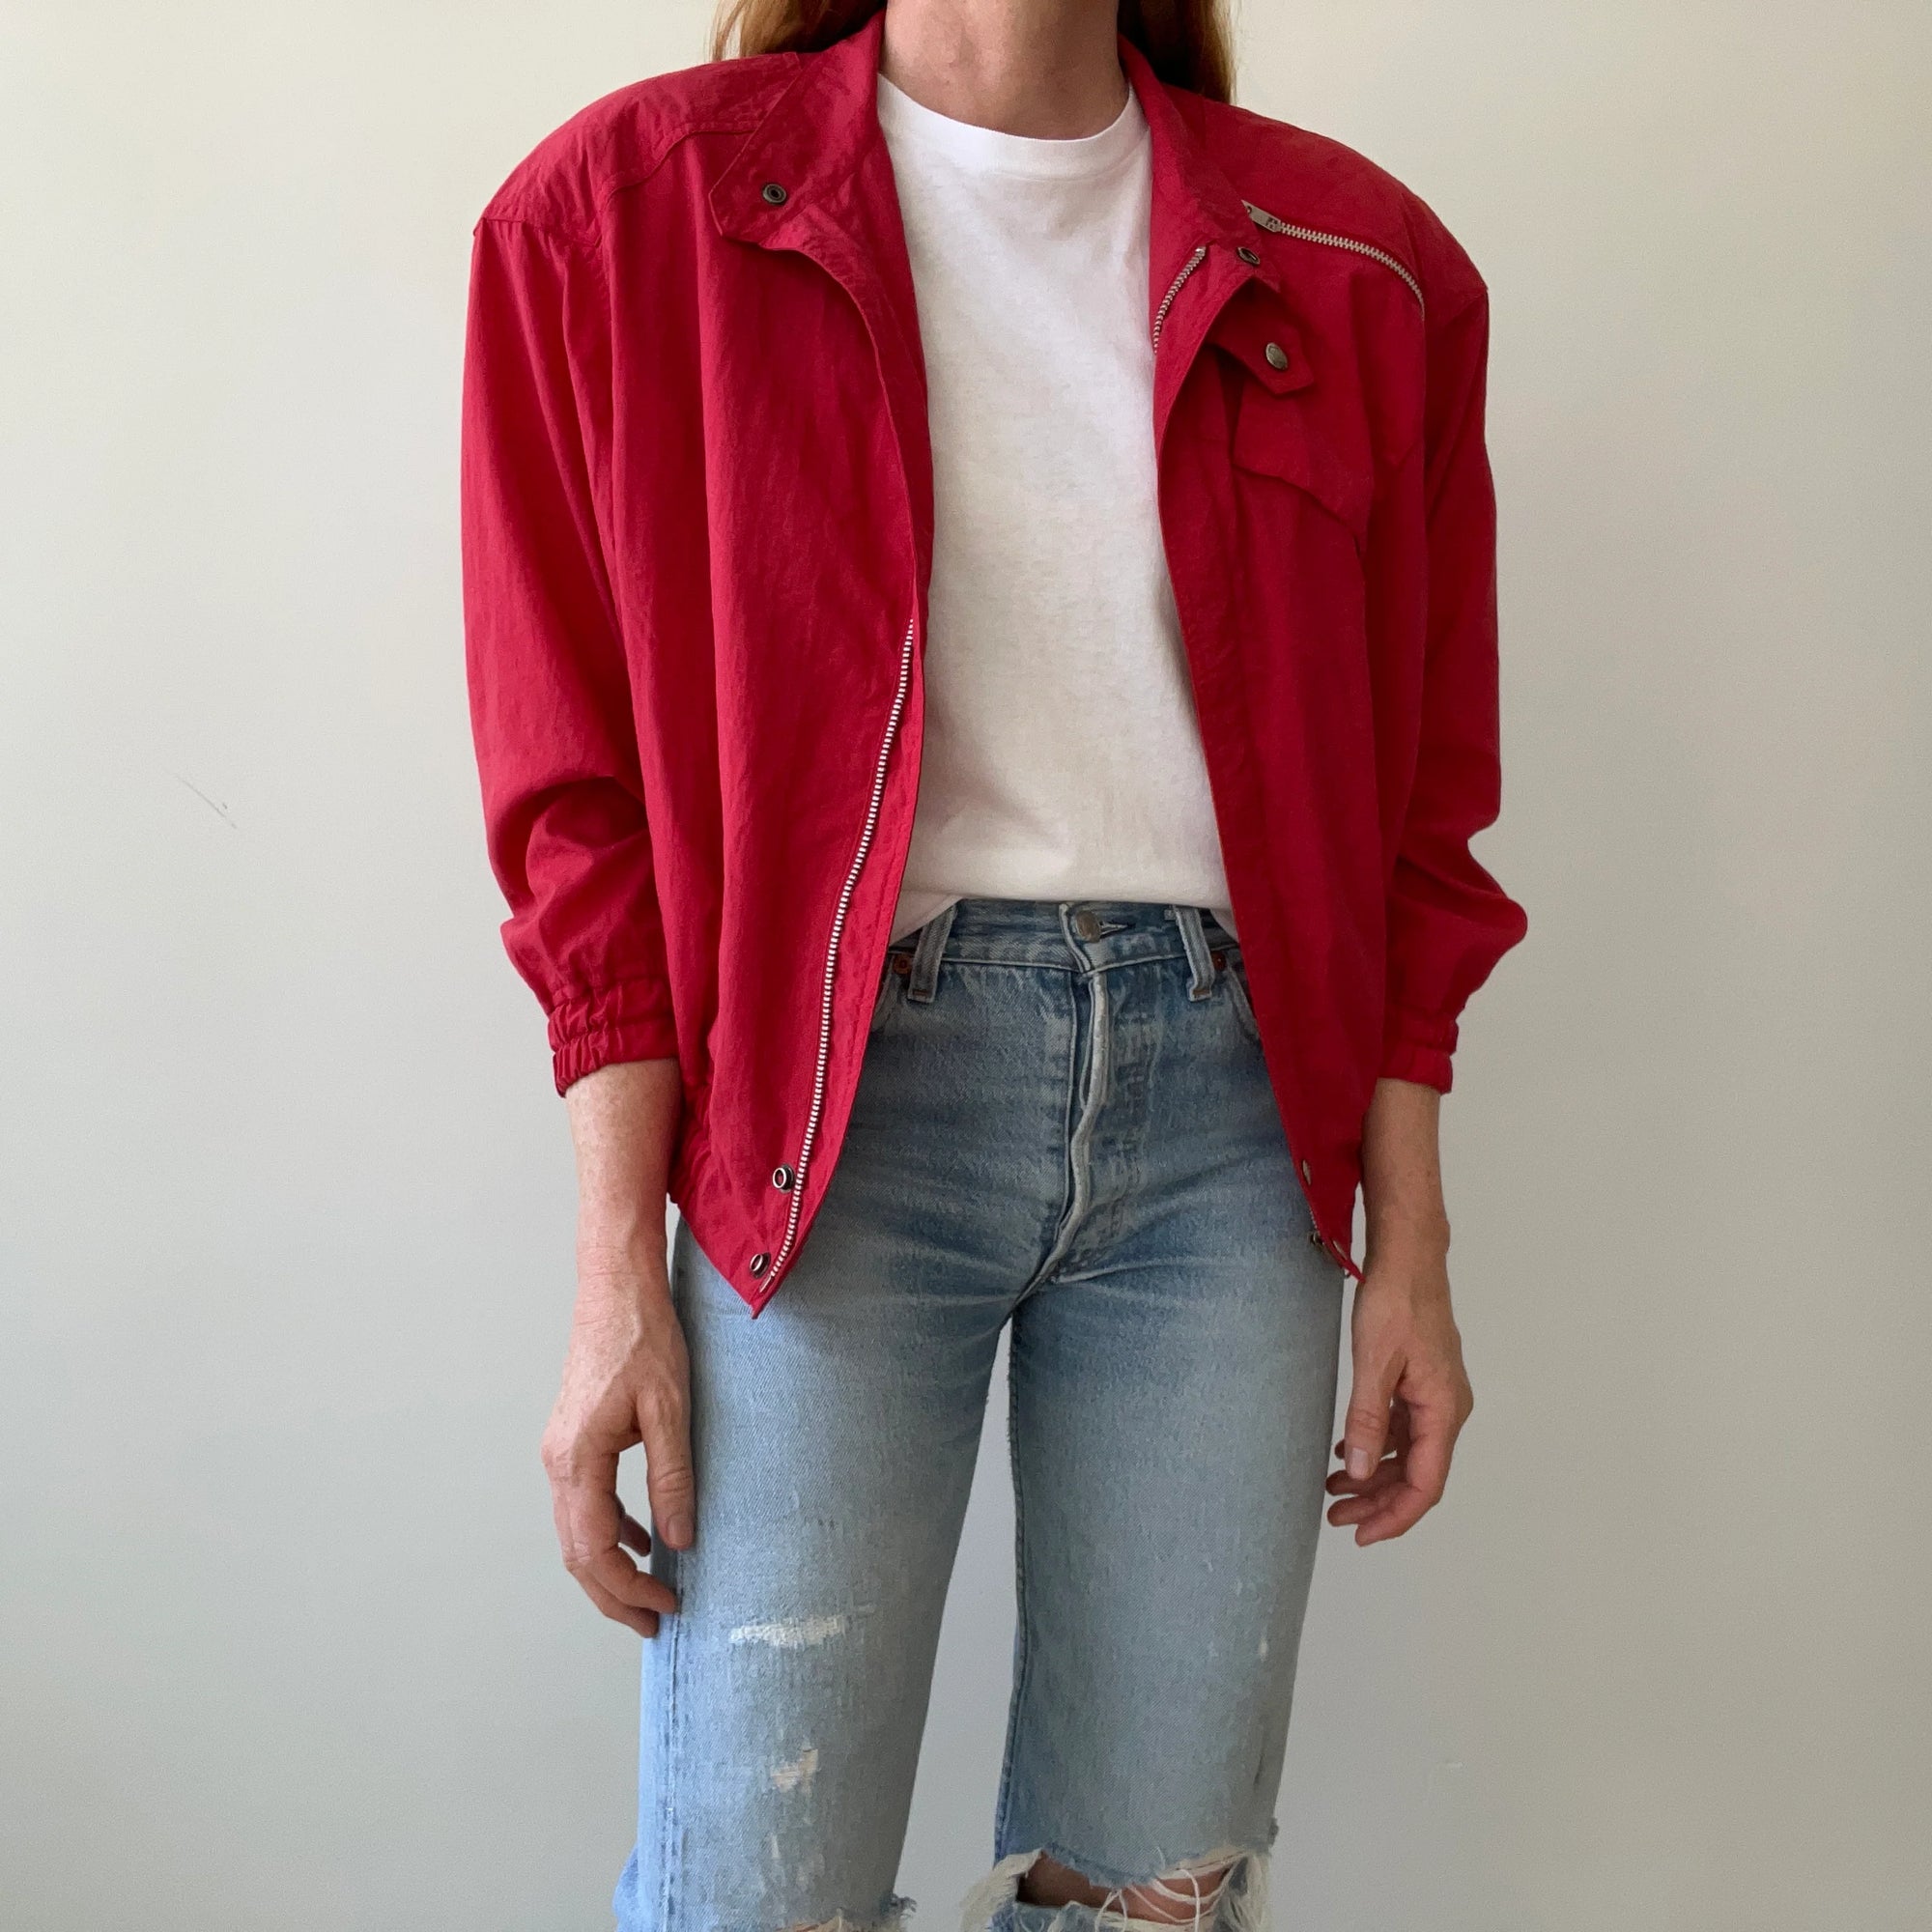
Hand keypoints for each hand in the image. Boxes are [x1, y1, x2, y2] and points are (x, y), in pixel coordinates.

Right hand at [539, 1244, 694, 1634]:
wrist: (616, 1288)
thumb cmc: (643, 1338)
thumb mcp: (670, 1410)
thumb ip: (672, 1479)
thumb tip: (681, 1542)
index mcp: (577, 1460)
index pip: (593, 1551)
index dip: (627, 1590)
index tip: (664, 1610)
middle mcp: (559, 1462)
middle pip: (577, 1552)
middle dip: (614, 1594)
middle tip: (655, 1624)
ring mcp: (561, 1451)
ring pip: (578, 1531)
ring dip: (611, 1566)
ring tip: (651, 1595)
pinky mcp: (574, 1440)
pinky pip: (586, 1503)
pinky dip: (612, 1530)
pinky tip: (645, 1539)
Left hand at [1326, 1232, 1473, 1545]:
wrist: (1409, 1258)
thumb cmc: (1397, 1301)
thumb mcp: (1373, 1363)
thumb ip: (1365, 1419)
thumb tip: (1356, 1471)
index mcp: (1443, 1411)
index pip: (1424, 1485)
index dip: (1394, 1517)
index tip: (1362, 1535)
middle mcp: (1447, 1409)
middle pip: (1416, 1476)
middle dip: (1377, 1502)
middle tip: (1336, 1516)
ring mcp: (1436, 1397)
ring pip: (1408, 1455)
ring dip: (1373, 1476)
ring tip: (1334, 1489)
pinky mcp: (1422, 1383)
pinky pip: (1402, 1430)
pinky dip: (1375, 1446)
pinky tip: (1345, 1452)